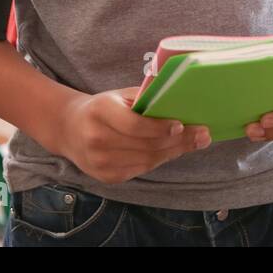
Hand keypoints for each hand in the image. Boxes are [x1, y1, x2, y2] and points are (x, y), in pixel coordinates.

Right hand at [53, 88, 210, 184]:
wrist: (69, 129)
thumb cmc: (104, 107)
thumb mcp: (120, 96)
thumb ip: (146, 97)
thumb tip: (180, 98)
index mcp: (99, 111)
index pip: (133, 124)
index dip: (159, 127)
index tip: (181, 124)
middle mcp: (96, 139)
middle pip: (145, 145)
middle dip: (179, 141)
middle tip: (203, 134)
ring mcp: (99, 162)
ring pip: (146, 160)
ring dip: (175, 151)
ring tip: (197, 142)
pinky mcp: (105, 177)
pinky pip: (140, 169)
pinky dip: (160, 160)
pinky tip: (175, 150)